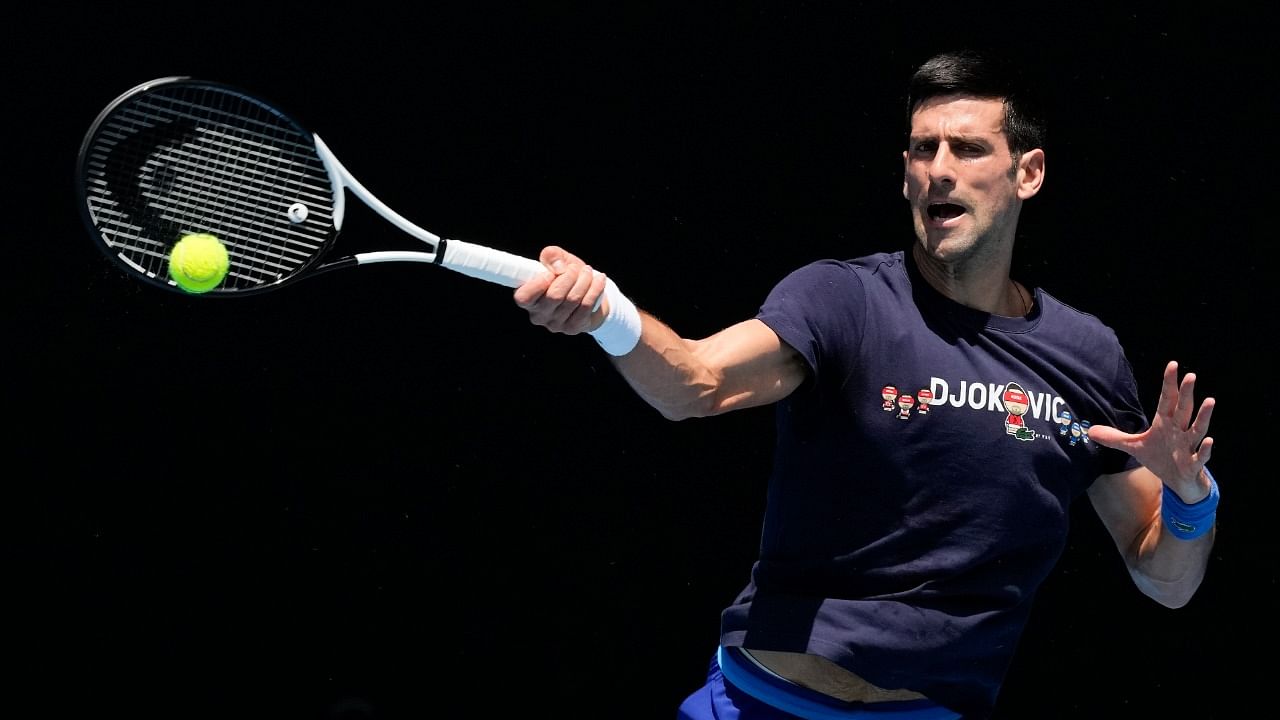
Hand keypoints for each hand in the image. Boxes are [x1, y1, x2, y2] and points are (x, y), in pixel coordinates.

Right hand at [513, 246, 607, 334]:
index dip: (538, 283)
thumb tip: (558, 265)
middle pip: (555, 295)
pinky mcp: (572, 328)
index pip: (524, 297)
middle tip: (576, 268)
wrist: (589, 298)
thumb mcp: (559, 262)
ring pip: (573, 299)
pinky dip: (595, 289)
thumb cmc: (567, 278)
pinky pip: (586, 305)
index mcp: (528, 300)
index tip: (551, 272)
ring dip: (584, 280)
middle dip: (570, 276)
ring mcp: (555, 324)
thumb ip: (552, 255)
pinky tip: (599, 280)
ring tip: (588, 271)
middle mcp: (538, 315)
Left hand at [1088, 361, 1214, 501]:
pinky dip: (1206, 449)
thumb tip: (1089, 431)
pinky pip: (1201, 456)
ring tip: (1210, 400)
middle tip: (1190, 376)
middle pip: (1183, 409)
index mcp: (1165, 423)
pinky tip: (1210, 440)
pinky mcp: (1193, 464)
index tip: (1173, 364)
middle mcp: (1179, 431)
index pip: (1168, 399)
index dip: (1169, 383)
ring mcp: (1188, 447)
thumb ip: (1115, 438)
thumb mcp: (1134, 447)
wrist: (1178, 482)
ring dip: (1203, 416)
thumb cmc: (1160, 458)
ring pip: (1197, 429)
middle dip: (1186, 393)